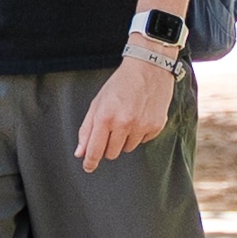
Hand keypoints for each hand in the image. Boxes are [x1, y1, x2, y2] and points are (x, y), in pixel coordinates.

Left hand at [75, 56, 175, 172]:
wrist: (147, 69)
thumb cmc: (120, 84)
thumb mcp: (97, 102)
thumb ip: (87, 129)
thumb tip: (80, 152)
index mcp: (106, 116)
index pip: (95, 149)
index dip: (90, 161)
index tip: (88, 168)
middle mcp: (124, 124)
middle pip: (111, 153)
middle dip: (107, 146)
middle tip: (110, 129)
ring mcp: (142, 127)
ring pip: (127, 149)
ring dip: (123, 139)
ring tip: (125, 119)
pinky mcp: (156, 128)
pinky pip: (143, 141)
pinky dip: (138, 134)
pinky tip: (138, 117)